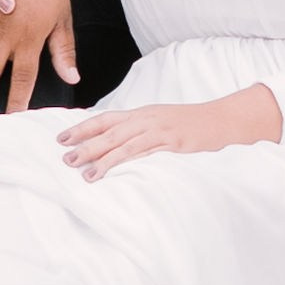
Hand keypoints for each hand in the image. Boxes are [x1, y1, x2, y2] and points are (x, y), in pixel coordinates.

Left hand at [58, 86, 280, 180]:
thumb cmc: (193, 126)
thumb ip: (142, 135)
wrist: (223, 120)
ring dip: (98, 155)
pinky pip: (140, 151)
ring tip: (79, 169)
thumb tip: (118, 149)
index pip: (106, 119)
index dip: (83, 127)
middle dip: (84, 142)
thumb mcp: (163, 127)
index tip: (62, 137)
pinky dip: (121, 161)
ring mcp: (157, 128)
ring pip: (121, 141)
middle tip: (63, 156)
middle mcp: (146, 118)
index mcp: (143, 114)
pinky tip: (109, 171)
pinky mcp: (170, 140)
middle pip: (108, 130)